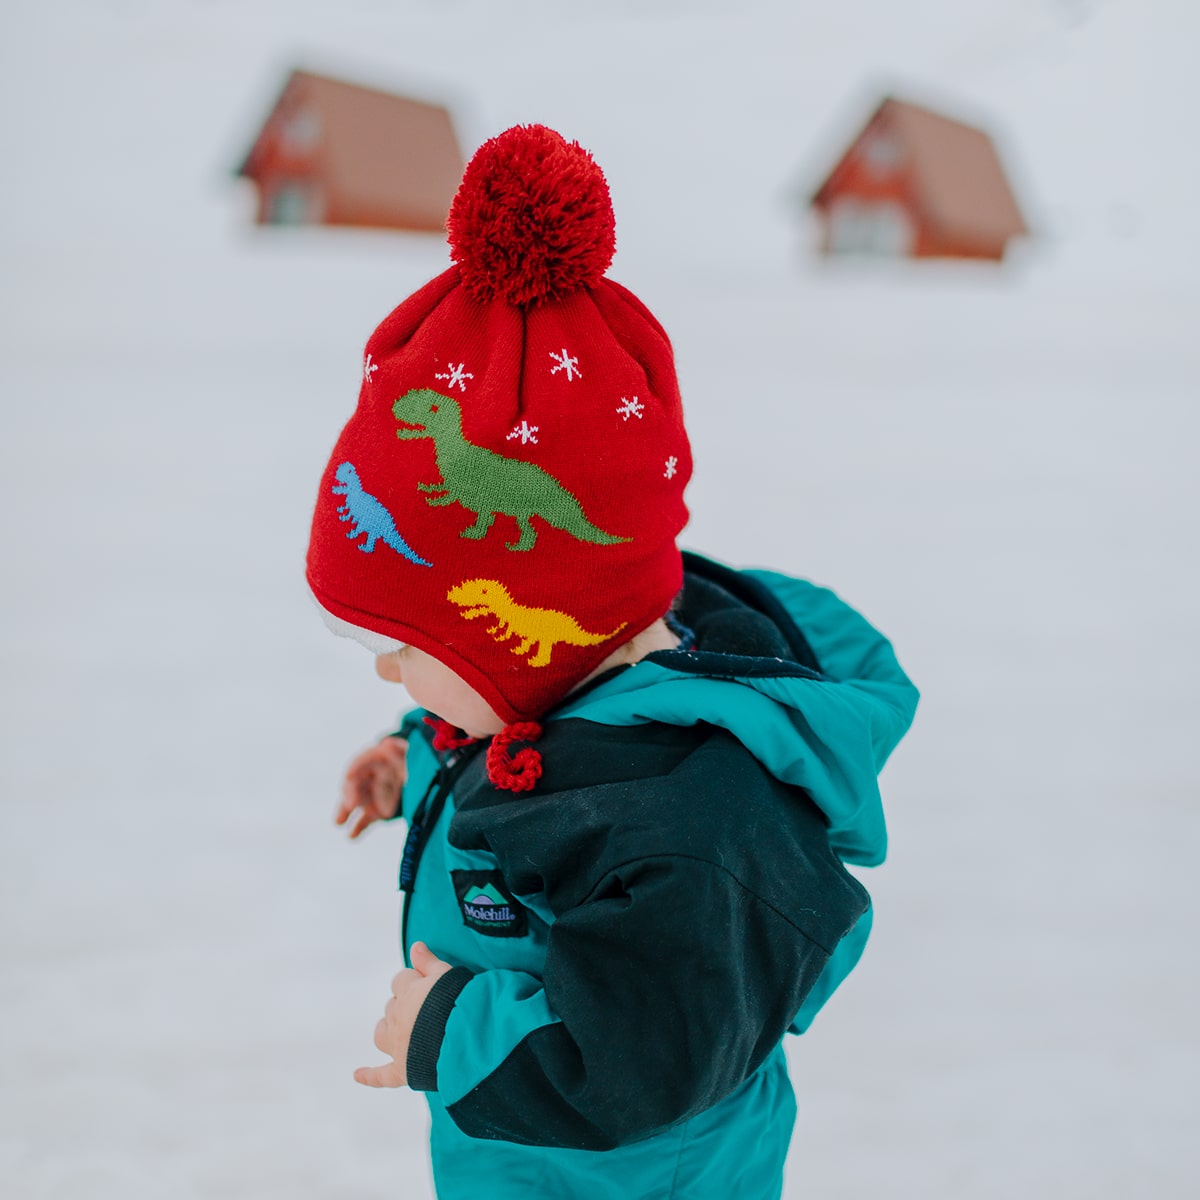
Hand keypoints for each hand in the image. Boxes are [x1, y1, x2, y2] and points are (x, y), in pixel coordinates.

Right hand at [335, 736, 407, 838]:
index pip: (361, 762)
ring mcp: (373, 795)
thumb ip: (400, 748)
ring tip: (338, 821)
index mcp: (378, 758)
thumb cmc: (414, 759)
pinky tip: (351, 836)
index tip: (349, 776)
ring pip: (355, 804)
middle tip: (350, 804)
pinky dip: (358, 828)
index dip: (354, 768)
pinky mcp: (378, 812)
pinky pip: (365, 820)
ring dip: (345, 812)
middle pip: (355, 784)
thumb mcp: (411, 751)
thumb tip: (388, 743)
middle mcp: (371, 778)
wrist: (422, 774)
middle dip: (350, 793)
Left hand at [354, 943, 452, 1087]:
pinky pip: (380, 1076)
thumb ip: (429, 961)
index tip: (431, 986)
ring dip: (388, 1030)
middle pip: (392, 1006)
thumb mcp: (448, 974)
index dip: (415, 982)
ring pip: (382, 1034)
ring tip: (404, 1030)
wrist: (464, 1038)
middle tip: (430, 1009)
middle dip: (405, 1005)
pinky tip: (357, 1074)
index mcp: (409, 993)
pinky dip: (369, 1075)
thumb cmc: (459, 1002)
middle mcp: (398, 1017)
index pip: (401, 980)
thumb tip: (415, 946)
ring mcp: (397, 1045)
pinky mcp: (401, 1071)